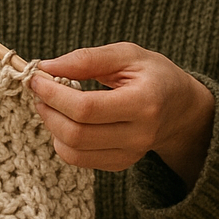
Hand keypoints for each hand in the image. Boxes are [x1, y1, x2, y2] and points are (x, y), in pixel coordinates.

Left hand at [29, 43, 214, 189]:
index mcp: (144, 102)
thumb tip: (47, 67)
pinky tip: (66, 119)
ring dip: (52, 127)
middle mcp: (139, 135)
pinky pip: (80, 160)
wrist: (180, 108)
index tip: (37, 78)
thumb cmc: (153, 75)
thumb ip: (88, 59)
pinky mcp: (121, 164)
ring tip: (51, 104)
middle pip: (77, 134)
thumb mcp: (127, 54)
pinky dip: (63, 140)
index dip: (54, 94)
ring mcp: (130, 154)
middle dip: (49, 111)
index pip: (87, 108)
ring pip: (74, 152)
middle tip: (39, 91)